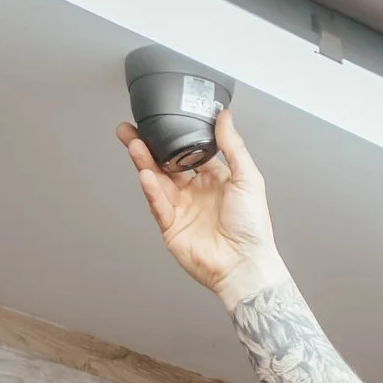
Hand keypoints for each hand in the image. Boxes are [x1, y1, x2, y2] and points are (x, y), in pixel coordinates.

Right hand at [117, 101, 285, 306]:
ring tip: (134, 144)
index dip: (172, 137)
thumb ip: (233, 146)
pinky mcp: (172, 228)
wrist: (246, 265)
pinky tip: (146, 174)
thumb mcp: (248, 178)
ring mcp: (182, 210)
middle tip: (129, 129)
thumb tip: (224, 117)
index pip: (186, 152)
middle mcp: (195, 192)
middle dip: (145, 146)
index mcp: (213, 179)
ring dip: (144, 162)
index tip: (159, 120)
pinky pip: (159, 205)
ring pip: (157, 181)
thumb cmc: (253, 229)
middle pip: (164, 164)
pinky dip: (152, 190)